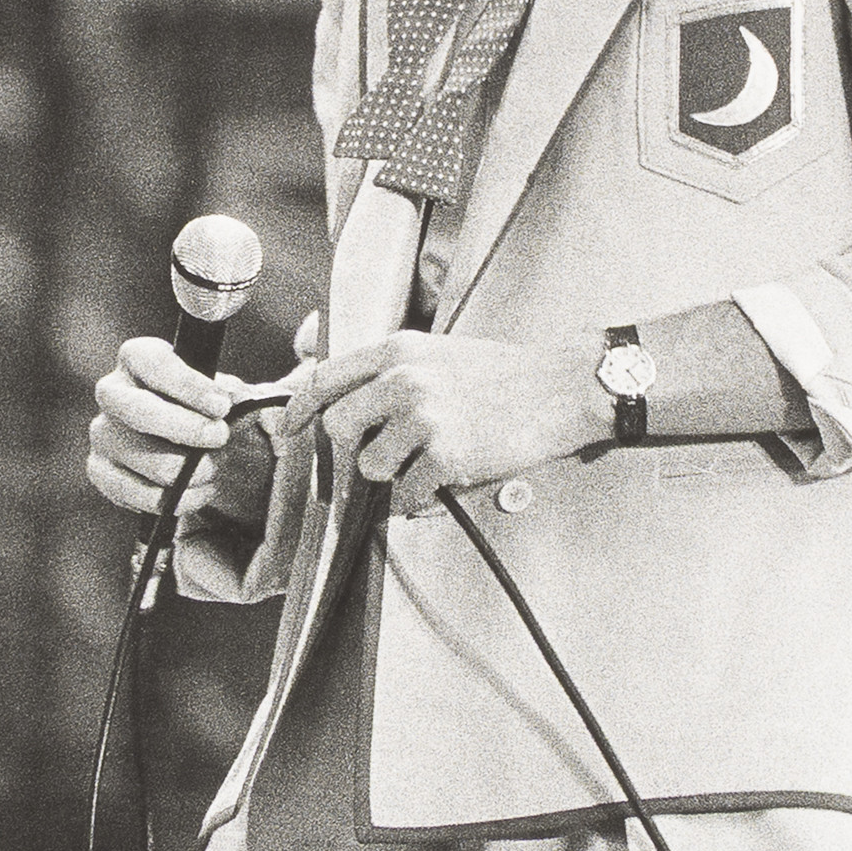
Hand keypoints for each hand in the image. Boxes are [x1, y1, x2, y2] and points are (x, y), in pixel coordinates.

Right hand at [87, 338, 278, 525]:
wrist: (188, 441)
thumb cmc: (202, 406)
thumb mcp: (221, 391)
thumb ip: (229, 393)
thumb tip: (233, 400)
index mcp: (136, 358)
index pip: (153, 364)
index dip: (188, 386)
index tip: (221, 406)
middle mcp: (111, 392)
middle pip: (140, 412)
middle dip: (187, 429)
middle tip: (220, 437)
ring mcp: (102, 434)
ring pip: (148, 461)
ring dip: (192, 470)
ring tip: (215, 467)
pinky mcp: (101, 471)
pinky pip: (140, 495)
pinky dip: (179, 499)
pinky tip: (201, 489)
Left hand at [282, 330, 608, 516]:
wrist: (562, 387)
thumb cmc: (507, 375)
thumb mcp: (440, 353)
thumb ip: (394, 373)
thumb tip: (352, 409)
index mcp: (398, 350)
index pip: (325, 379)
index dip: (299, 410)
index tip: (289, 432)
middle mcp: (403, 380)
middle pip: (337, 428)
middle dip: (354, 450)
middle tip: (386, 455)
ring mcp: (423, 417)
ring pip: (370, 468)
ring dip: (395, 476)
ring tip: (430, 462)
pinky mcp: (446, 455)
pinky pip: (407, 496)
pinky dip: (422, 499)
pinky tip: (447, 481)